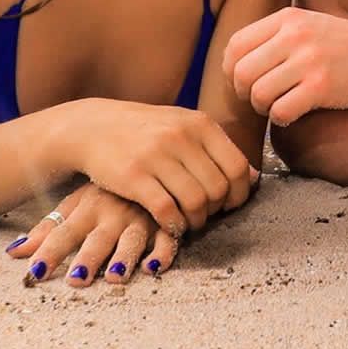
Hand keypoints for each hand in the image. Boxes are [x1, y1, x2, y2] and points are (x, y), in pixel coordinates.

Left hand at [5, 183, 178, 285]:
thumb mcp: (75, 203)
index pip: (64, 232)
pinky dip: (162, 253)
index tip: (35, 272)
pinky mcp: (163, 222)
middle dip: (88, 258)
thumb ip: (47, 230)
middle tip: (76, 280)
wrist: (142, 156)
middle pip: (97, 238)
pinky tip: (154, 267)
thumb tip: (13, 252)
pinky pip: (167, 238)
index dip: (50, 252)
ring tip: (114, 277)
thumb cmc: (105, 189)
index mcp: (87, 208)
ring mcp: (139, 217)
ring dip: (123, 257)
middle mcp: (112, 213)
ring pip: (131, 239)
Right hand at [71, 99, 256, 235]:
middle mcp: (181, 136)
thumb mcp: (183, 126)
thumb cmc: (145, 130)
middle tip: (204, 214)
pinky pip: (167, 211)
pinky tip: (169, 223)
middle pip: (218, 189)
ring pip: (196, 202)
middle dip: (215, 210)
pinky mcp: (133, 176)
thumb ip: (216, 149)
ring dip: (196, 221)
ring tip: (188, 221)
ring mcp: (156, 155)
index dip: (239, 193)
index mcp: (199, 123)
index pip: (237, 167)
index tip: (228, 204)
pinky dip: (174, 225)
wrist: (93, 127)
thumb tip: (254, 177)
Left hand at [224, 8, 347, 124]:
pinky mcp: (321, 87)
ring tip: (275, 105)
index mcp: (287, 18)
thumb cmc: (338, 45)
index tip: (240, 80)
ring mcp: (309, 61)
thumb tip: (232, 60)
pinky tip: (290, 113)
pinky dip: (279, 118)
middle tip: (257, 97)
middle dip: (243, 92)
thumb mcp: (306, 24)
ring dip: (262, 107)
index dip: (230, 68)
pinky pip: (280, 111)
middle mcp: (295, 36)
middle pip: (242, 72)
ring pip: (258, 94)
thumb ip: (272, 35)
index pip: (236, 44)